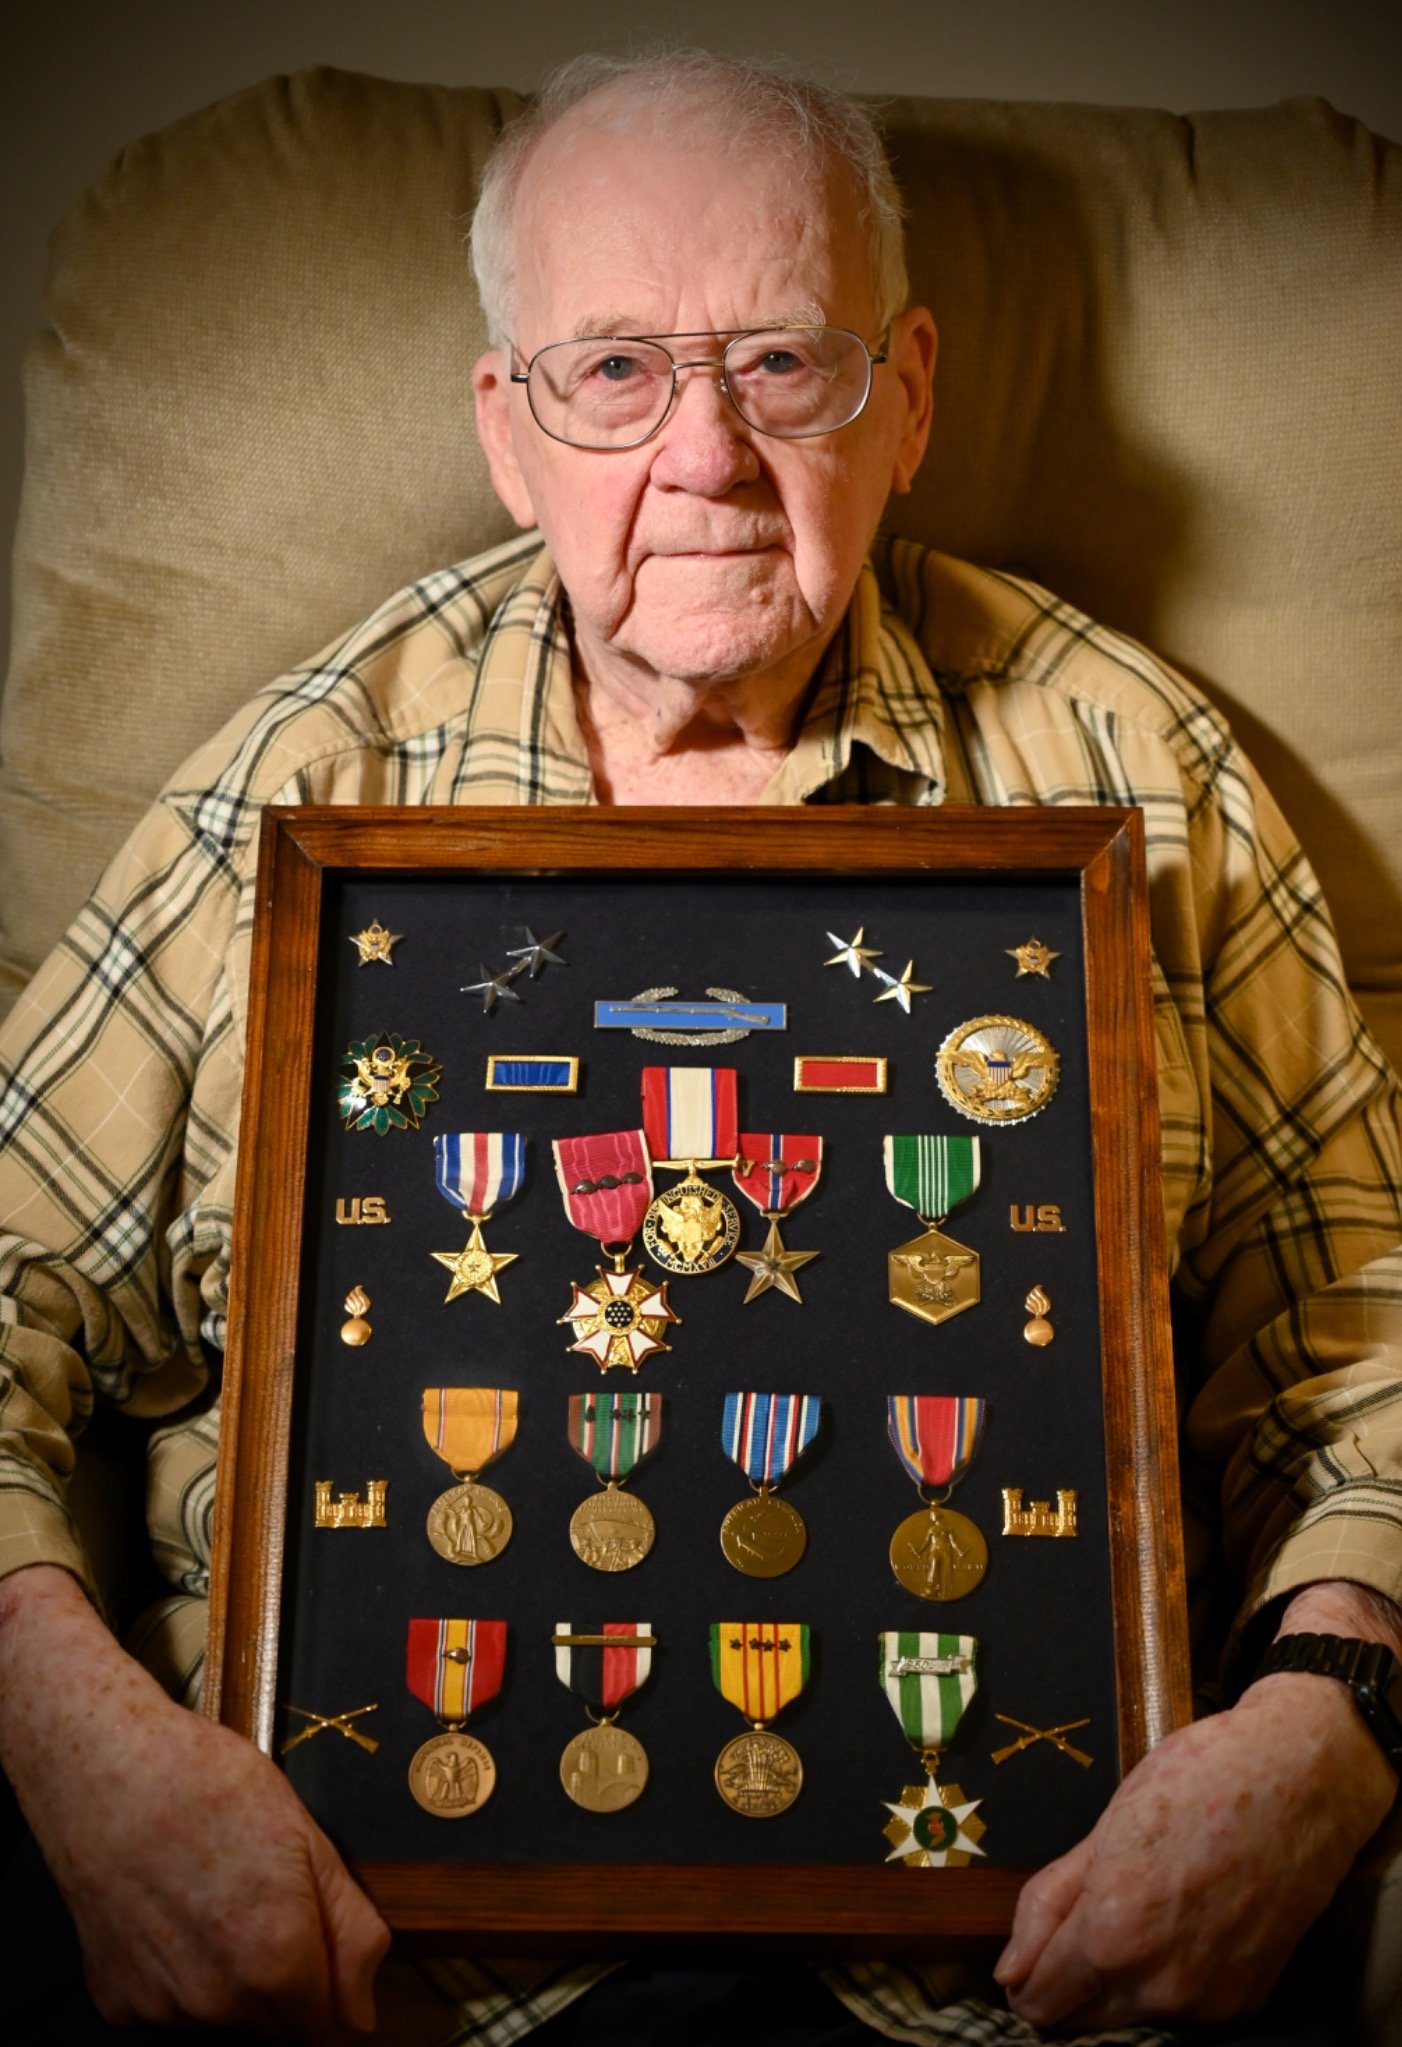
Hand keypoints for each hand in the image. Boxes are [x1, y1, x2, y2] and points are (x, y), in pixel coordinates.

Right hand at [0, 1566, 389, 2038]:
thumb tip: (363, 2012)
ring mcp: (160, 2008)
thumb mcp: (308, 1837)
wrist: (103, 1768)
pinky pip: (171, 2008)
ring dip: (234, 1983)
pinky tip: (174, 1912)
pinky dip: (181, 1975)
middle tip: (270, 1906)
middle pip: (278, 2030)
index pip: (330, 2032)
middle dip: (289, 1986)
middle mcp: (217, 2004)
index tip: (331, 1962)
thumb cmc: (208, 1784)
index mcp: (276, 1961)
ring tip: (216, 1898)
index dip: (341, 2000)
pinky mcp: (116, 2001)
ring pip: (224, 2020)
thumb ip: (351, 1931)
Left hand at [995, 1584, 1399, 2029]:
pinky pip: (1183, 2007)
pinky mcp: (1245, 2001)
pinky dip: (1171, 1978)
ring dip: (1121, 1980)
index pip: (1040, 2000)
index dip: (1024, 1978)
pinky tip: (1185, 1922)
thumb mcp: (1103, 1831)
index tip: (1026, 1957)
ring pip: (1132, 2014)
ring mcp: (1207, 2001)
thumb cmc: (1194, 1785)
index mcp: (1113, 1934)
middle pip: (1082, 2019)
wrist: (1297, 1782)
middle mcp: (1160, 1985)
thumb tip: (1009, 1970)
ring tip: (1145, 1907)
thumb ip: (1049, 1904)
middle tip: (1081, 1922)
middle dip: (1068, 1982)